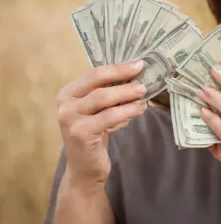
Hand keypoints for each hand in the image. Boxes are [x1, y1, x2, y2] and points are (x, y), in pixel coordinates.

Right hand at [56, 60, 147, 189]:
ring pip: (103, 97)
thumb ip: (110, 91)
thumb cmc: (95, 132)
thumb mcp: (98, 109)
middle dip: (124, 77)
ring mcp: (70, 118)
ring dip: (128, 94)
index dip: (119, 67)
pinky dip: (127, 111)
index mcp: (68, 92)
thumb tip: (137, 71)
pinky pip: (109, 116)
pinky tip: (139, 109)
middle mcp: (65, 103)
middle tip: (144, 80)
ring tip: (144, 95)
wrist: (84, 168)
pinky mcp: (80, 133)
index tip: (139, 64)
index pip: (96, 73)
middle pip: (99, 81)